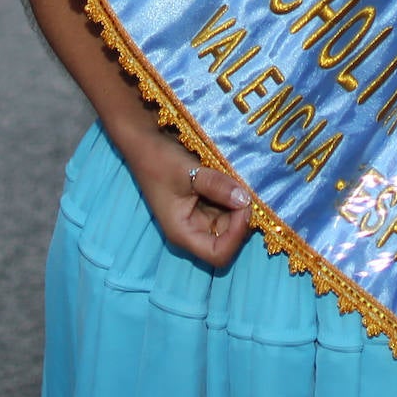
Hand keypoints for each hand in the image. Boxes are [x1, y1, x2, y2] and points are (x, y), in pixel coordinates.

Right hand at [128, 126, 251, 266]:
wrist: (147, 143)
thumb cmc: (160, 161)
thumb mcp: (188, 172)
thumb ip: (217, 186)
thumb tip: (245, 199)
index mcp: (184, 232)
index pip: (218, 254)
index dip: (236, 237)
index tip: (245, 207)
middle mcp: (194, 230)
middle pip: (228, 239)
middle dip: (242, 219)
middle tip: (249, 191)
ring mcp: (200, 217)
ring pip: (231, 222)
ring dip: (241, 206)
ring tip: (244, 183)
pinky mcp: (205, 203)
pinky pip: (227, 206)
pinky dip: (236, 196)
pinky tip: (238, 180)